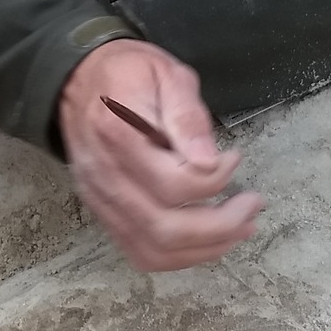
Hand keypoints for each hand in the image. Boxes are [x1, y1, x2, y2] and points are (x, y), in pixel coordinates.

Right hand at [56, 38, 263, 271]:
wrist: (78, 80)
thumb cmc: (128, 73)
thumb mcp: (167, 74)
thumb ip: (188, 116)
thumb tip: (210, 162)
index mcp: (118, 137)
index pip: (174, 184)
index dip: (216, 179)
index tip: (235, 157)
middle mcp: (105, 178)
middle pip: (164, 229)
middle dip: (219, 227)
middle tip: (252, 206)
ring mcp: (101, 201)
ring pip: (153, 251)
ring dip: (204, 249)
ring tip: (240, 229)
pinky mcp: (104, 213)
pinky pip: (140, 253)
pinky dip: (180, 256)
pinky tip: (209, 240)